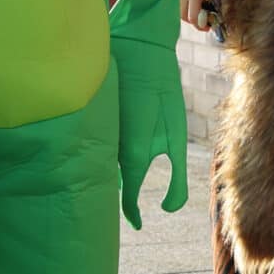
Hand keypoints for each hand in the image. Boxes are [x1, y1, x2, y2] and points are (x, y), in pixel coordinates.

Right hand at [110, 36, 189, 229]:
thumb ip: (177, 177)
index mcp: (133, 157)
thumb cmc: (162, 91)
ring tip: (126, 179)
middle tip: (132, 206)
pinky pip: (99, 145)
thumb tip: (171, 209)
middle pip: (112, 184)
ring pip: (104, 163)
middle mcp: (111, 150)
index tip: (140, 225)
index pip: (127, 199)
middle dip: (121, 196)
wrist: (139, 48)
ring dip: (113, 172)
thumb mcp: (177, 135)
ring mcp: (100, 135)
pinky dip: (107, 151)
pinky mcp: (95, 121)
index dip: (133, 215)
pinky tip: (119, 145)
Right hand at [180, 0, 222, 34]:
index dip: (200, 26)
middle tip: (204, 22)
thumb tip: (225, 15)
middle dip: (193, 21)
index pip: (192, 18)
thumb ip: (224, 0)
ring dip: (188, 12)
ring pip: (179, 7)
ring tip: (200, 10)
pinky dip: (186, 3)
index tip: (209, 27)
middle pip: (182, 16)